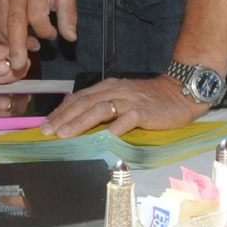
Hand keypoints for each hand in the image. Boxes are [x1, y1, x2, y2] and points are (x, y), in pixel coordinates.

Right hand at [0, 0, 74, 71]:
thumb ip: (69, 16)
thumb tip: (71, 37)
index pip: (37, 16)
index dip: (45, 31)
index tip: (53, 35)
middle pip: (14, 23)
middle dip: (16, 46)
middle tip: (18, 65)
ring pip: (1, 26)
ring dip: (11, 43)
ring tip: (27, 49)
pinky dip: (2, 37)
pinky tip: (15, 41)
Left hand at [40, 74, 208, 137]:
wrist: (179, 92)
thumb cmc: (150, 99)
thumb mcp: (123, 97)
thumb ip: (104, 106)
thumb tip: (79, 121)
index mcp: (109, 87)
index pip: (79, 98)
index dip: (61, 111)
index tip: (46, 125)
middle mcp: (116, 91)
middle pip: (84, 103)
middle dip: (64, 118)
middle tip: (48, 132)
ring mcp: (130, 101)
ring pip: (99, 109)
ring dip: (80, 123)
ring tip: (65, 135)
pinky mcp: (144, 111)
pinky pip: (126, 120)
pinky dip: (113, 129)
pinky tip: (102, 139)